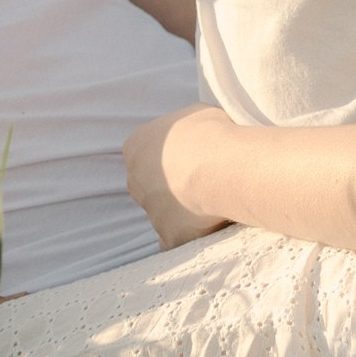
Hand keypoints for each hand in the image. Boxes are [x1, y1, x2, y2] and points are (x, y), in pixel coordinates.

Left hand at [124, 104, 232, 248]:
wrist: (219, 167)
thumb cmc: (208, 133)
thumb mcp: (195, 114)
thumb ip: (185, 129)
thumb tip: (195, 136)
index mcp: (136, 147)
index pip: (147, 154)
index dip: (174, 157)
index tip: (196, 157)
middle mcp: (136, 181)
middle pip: (152, 186)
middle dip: (174, 186)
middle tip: (206, 181)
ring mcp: (150, 212)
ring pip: (167, 215)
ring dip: (188, 212)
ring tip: (219, 203)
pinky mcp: (169, 237)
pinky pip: (178, 241)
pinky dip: (191, 238)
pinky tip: (212, 232)